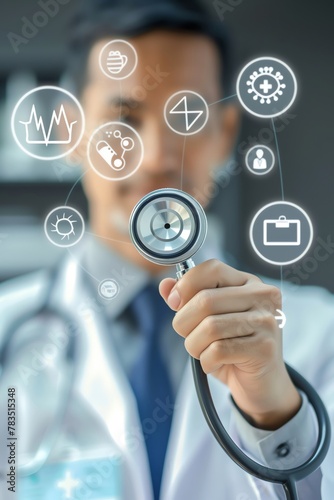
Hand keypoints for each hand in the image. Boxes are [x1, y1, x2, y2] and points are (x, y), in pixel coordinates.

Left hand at [159, 259, 300, 429]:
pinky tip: (214, 363)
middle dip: (184, 323)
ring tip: (202, 351)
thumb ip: (187, 300)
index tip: (175, 304)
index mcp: (248, 282)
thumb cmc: (233, 348)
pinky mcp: (265, 348)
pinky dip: (206, 361)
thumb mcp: (207, 320)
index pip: (212, 268)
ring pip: (210, 327)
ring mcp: (266, 321)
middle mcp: (262, 296)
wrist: (263, 384)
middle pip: (205, 300)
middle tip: (189, 336)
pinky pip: (218, 350)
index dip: (186, 285)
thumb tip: (166, 285)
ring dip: (194, 345)